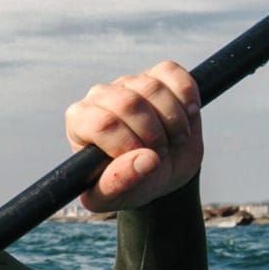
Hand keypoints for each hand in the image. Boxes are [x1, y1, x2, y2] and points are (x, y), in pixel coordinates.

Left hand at [66, 60, 202, 212]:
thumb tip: (146, 160)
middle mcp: (100, 96)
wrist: (159, 172)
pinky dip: (186, 95)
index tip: (141, 160)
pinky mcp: (157, 75)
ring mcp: (130, 82)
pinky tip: (188, 115)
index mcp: (80, 122)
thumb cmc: (127, 184)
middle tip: (160, 153)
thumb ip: (118, 183)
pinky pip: (172, 72)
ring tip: (174, 139)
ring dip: (173, 120)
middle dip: (153, 134)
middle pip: (129, 103)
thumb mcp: (111, 197)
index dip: (128, 145)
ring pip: (152, 87)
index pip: (103, 124)